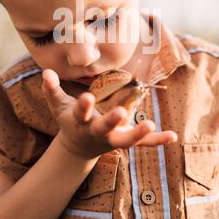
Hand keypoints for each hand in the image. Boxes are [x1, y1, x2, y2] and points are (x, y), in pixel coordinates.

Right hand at [42, 69, 176, 159]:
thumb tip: (46, 71)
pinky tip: (172, 135)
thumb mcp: (58, 106)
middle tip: (121, 113)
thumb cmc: (69, 119)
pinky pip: (143, 144)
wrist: (78, 147)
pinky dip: (156, 140)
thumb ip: (51, 89)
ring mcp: (112, 139)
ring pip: (126, 140)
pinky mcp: (124, 141)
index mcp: (80, 122)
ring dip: (138, 134)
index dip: (83, 106)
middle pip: (104, 129)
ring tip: (150, 124)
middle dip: (111, 121)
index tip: (87, 97)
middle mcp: (97, 132)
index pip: (81, 113)